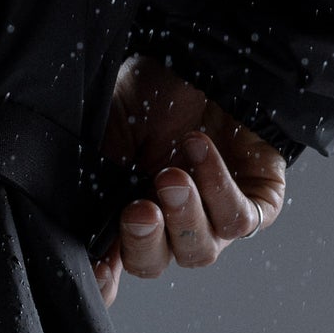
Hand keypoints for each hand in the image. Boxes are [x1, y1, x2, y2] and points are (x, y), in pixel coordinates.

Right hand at [90, 55, 286, 306]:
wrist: (203, 58)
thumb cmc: (150, 95)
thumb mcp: (106, 128)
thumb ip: (92, 174)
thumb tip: (76, 219)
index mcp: (127, 210)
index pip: (115, 261)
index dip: (105, 274)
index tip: (99, 271)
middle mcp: (170, 223)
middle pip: (154, 261)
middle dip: (144, 241)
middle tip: (139, 209)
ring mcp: (213, 217)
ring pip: (199, 251)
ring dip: (184, 217)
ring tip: (173, 176)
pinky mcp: (257, 204)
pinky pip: (239, 219)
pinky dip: (218, 188)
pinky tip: (200, 151)